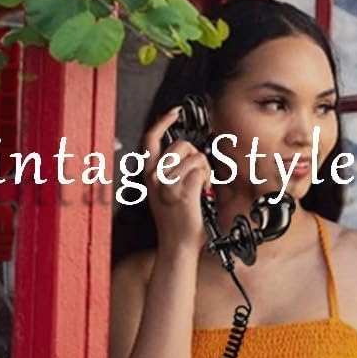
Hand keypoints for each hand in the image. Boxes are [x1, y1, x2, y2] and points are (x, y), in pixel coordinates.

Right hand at [142, 107, 211, 256]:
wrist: (176, 245)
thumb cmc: (174, 220)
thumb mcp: (162, 191)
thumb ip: (167, 170)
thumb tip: (184, 150)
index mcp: (148, 174)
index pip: (149, 139)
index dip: (162, 121)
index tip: (174, 112)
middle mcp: (155, 177)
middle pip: (182, 145)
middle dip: (196, 157)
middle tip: (197, 176)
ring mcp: (168, 184)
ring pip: (196, 158)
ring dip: (205, 171)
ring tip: (199, 189)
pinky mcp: (183, 191)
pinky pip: (202, 171)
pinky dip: (207, 181)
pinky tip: (202, 194)